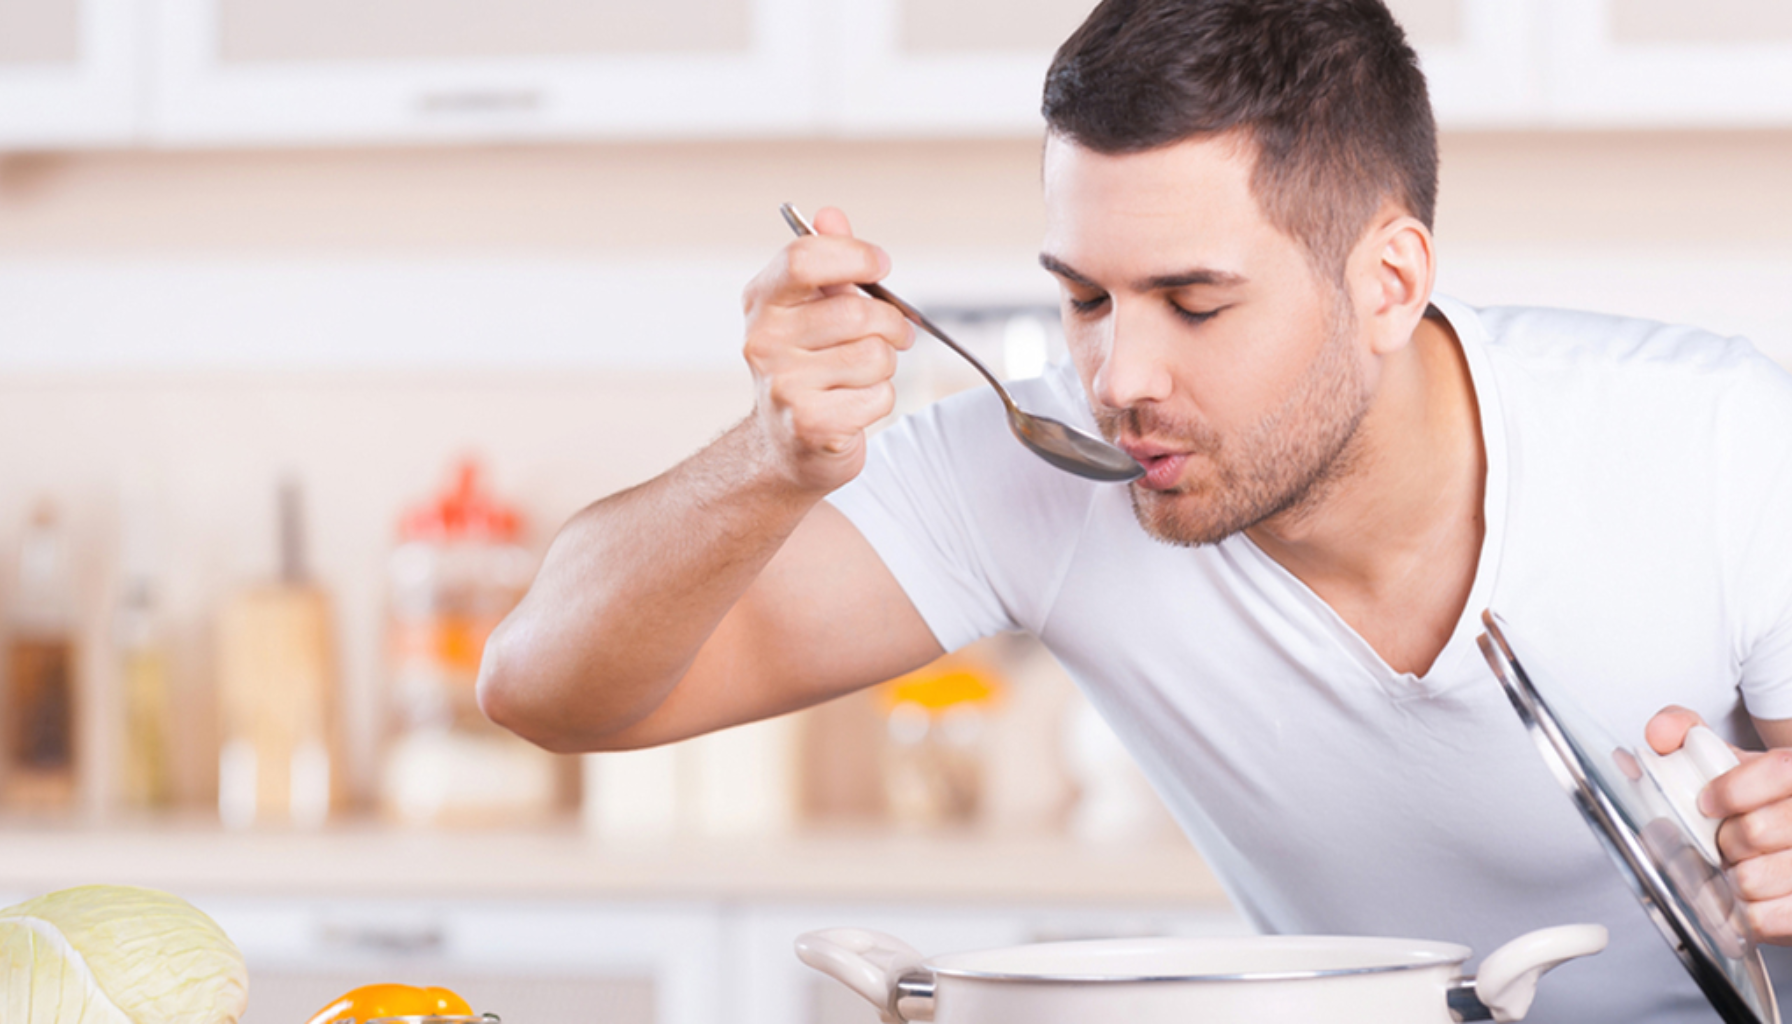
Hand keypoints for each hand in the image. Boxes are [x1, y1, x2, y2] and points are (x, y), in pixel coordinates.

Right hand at [740, 207, 914, 493]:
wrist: (788, 443)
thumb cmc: (809, 364)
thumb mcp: (812, 307)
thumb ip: (826, 259)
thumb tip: (830, 214)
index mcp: (762, 302)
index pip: (803, 259)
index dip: (854, 256)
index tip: (880, 266)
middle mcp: (763, 342)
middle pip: (855, 311)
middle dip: (891, 322)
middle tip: (894, 332)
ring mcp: (783, 386)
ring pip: (875, 355)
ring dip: (886, 365)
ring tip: (865, 373)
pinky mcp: (811, 425)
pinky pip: (880, 395)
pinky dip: (882, 399)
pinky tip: (857, 403)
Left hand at [1648, 705, 1791, 942]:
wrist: (1786, 842)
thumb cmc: (1758, 801)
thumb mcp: (1726, 758)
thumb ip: (1686, 731)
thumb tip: (1658, 734)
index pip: (1781, 771)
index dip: (1735, 789)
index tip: (1707, 802)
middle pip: (1755, 831)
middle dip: (1722, 839)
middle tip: (1723, 841)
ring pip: (1754, 878)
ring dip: (1728, 877)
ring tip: (1736, 868)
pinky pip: (1766, 919)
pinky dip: (1743, 913)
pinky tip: (1746, 898)